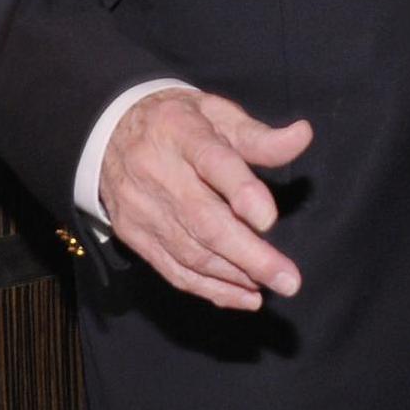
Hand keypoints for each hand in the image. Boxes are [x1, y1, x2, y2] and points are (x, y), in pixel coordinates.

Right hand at [98, 89, 312, 310]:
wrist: (107, 132)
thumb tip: (302, 136)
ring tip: (272, 286)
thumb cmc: (176, 123)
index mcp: (181, 132)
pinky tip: (243, 295)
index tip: (267, 219)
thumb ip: (258, 135)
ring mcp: (142, 208)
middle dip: (248, 255)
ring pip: (190, 251)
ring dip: (234, 275)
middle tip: (287, 279)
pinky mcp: (134, 235)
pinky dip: (210, 289)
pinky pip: (174, 269)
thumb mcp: (216, 114)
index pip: (212, 161)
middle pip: (203, 219)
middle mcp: (157, 172)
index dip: (240, 191)